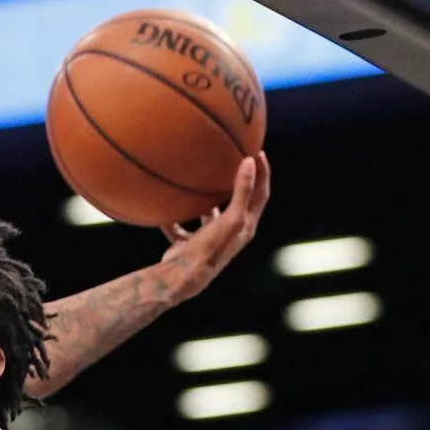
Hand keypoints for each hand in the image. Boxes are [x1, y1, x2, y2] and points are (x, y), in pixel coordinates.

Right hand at [156, 154, 270, 301]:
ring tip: (204, 182)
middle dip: (239, 183)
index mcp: (245, 227)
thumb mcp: (231, 217)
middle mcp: (230, 234)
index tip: (258, 152)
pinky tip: (166, 211)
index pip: (261, 195)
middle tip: (237, 160)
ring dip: (209, 202)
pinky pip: (182, 230)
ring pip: (211, 217)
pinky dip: (174, 221)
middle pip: (239, 204)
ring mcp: (210, 241)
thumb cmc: (211, 248)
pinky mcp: (190, 247)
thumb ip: (242, 190)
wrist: (184, 276)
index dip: (262, 174)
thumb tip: (250, 161)